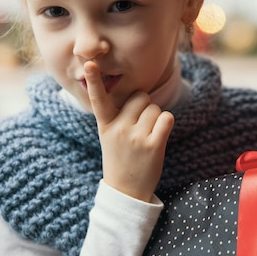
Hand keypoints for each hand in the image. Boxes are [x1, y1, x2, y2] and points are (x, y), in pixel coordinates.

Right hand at [84, 61, 173, 201]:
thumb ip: (120, 116)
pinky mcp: (154, 145)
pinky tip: (159, 136)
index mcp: (105, 125)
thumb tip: (141, 96)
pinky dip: (166, 124)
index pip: (98, 99)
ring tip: (147, 136)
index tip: (89, 63)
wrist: (127, 192)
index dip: (94, 80)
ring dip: (156, 118)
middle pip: (141, 97)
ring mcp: (136, 137)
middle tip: (139, 126)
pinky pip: (167, 117)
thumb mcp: (110, 136)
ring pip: (155, 108)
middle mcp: (119, 128)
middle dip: (145, 107)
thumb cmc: (121, 158)